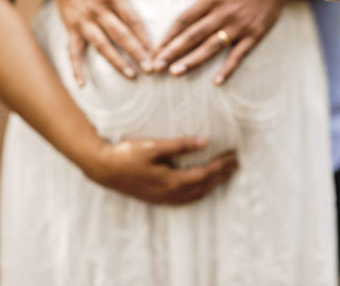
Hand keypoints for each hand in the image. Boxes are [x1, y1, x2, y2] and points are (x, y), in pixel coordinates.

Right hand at [35, 0, 165, 82]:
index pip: (132, 20)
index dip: (145, 36)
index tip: (159, 51)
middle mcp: (97, 10)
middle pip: (119, 35)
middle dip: (136, 53)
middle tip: (151, 69)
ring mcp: (83, 20)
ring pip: (101, 45)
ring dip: (115, 61)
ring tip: (131, 75)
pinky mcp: (71, 27)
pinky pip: (73, 50)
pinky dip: (76, 67)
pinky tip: (82, 83)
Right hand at [81, 136, 238, 204]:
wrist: (103, 169)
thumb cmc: (127, 154)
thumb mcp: (153, 146)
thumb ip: (180, 145)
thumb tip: (205, 141)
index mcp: (172, 181)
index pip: (206, 174)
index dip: (222, 166)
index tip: (234, 156)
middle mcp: (171, 193)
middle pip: (204, 186)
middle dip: (222, 175)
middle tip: (236, 164)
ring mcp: (164, 198)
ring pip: (196, 194)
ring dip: (212, 184)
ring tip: (224, 174)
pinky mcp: (157, 198)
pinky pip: (185, 199)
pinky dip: (199, 192)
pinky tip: (200, 185)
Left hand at [152, 0, 303, 84]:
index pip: (185, 19)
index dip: (168, 35)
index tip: (155, 48)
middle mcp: (224, 13)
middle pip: (194, 36)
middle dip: (173, 52)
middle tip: (157, 66)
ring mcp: (239, 26)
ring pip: (212, 47)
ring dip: (193, 61)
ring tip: (176, 72)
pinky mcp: (254, 35)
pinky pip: (239, 55)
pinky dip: (228, 69)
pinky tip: (216, 81)